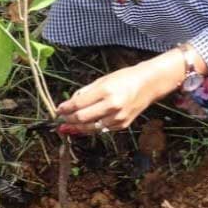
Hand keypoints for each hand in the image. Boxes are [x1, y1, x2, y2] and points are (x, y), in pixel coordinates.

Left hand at [56, 52, 181, 133]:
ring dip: (77, 128)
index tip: (58, 109)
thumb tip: (70, 102)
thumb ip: (86, 91)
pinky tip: (83, 126)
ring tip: (67, 126)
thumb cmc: (125, 78)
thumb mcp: (103, 79)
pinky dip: (91, 128)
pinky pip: (102, 129)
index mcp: (106, 91)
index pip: (79, 104)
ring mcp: (118, 117)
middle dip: (69, 119)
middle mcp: (112, 106)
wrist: (149, 84)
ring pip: (91, 128)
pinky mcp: (122, 125)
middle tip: (61, 119)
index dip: (66, 108)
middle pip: (82, 118)